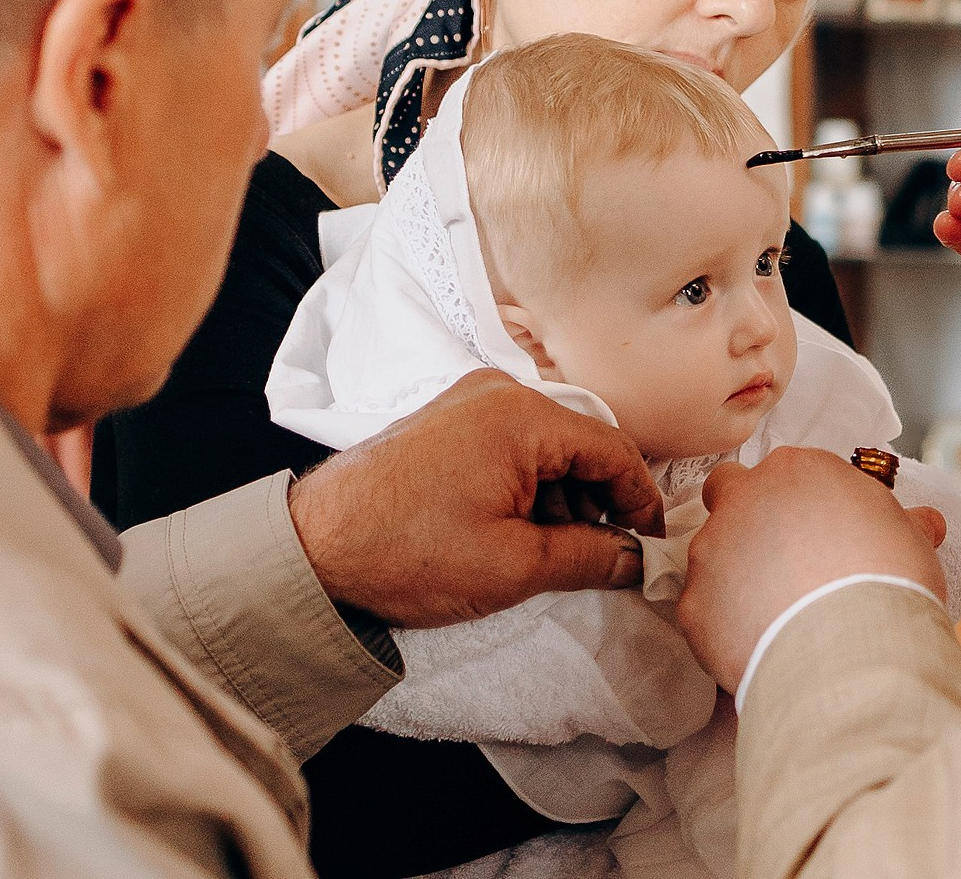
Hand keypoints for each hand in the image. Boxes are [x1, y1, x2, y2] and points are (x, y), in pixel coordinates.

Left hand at [288, 369, 664, 627]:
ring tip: (559, 554)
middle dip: (600, 501)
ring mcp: (468, 404)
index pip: (612, 449)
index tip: (651, 545)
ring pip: (547, 447)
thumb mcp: (513, 566)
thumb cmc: (406, 553)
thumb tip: (633, 558)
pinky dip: (530, 487)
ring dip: (564, 498)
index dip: (640, 500)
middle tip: (608, 556)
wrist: (309, 551)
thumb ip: (589, 556)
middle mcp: (498, 393)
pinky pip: (512, 447)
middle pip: (580, 443)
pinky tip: (523, 534)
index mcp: (521, 416)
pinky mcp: (446, 423)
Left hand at [679, 448, 946, 691]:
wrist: (853, 647)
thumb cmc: (889, 580)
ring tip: (776, 613)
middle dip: (745, 517)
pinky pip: (705, 611)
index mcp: (797, 470)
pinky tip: (760, 645)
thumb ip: (904, 522)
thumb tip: (926, 522)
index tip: (815, 529)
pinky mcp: (693, 605)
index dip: (798, 501)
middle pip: (727, 492)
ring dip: (735, 575)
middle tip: (781, 558)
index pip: (785, 471)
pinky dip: (726, 625)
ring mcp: (711, 550)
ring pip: (712, 554)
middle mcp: (744, 499)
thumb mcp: (909, 538)